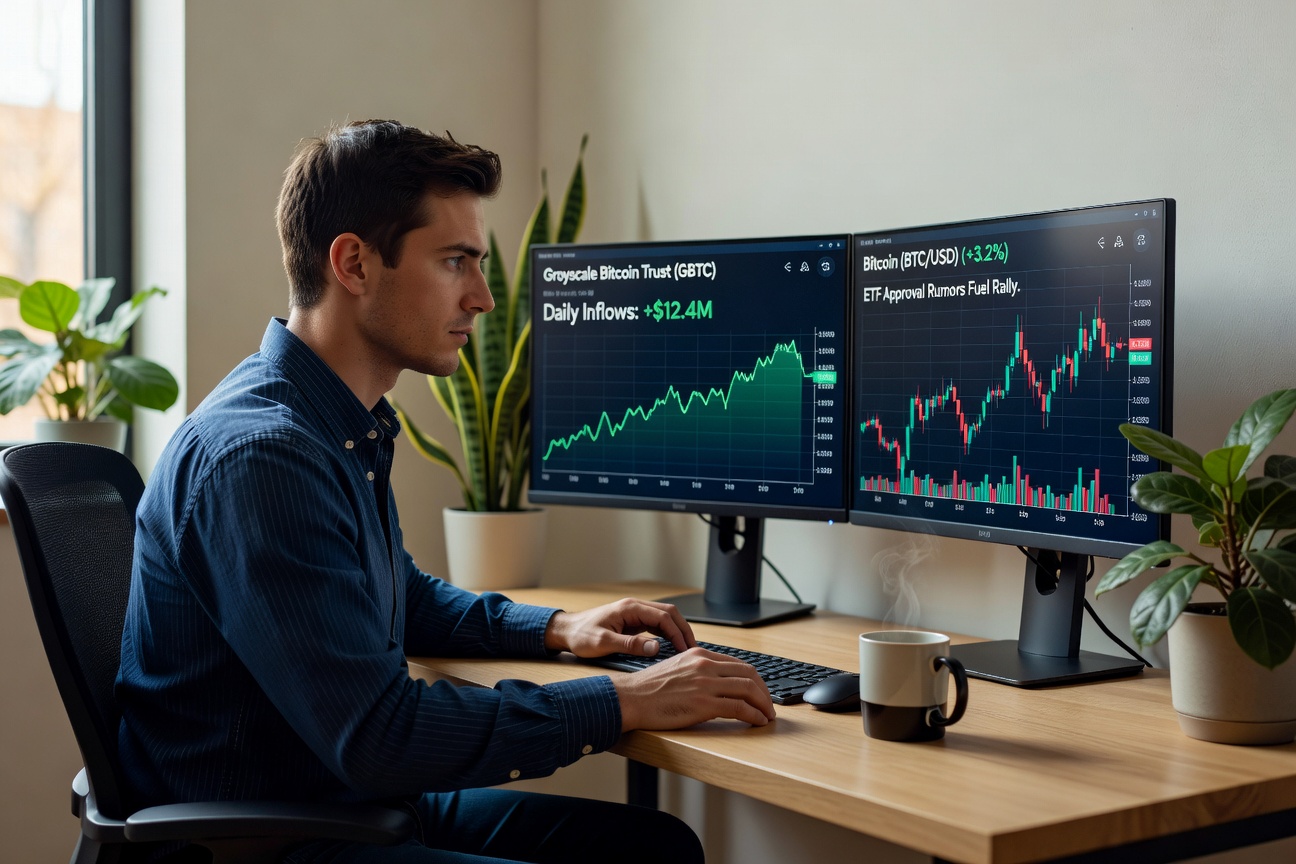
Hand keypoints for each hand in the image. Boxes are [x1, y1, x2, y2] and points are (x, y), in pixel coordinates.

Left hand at [543, 598, 696, 658]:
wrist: (566, 631)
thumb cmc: (581, 635)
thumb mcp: (604, 643)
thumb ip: (630, 645)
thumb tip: (656, 648)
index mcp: (630, 608)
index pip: (663, 617)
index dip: (678, 632)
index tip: (686, 649)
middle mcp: (635, 608)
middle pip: (669, 614)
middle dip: (683, 630)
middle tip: (693, 649)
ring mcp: (634, 614)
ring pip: (664, 619)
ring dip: (677, 632)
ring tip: (686, 649)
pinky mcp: (632, 622)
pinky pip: (656, 626)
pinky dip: (667, 634)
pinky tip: (672, 646)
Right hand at [613, 647, 776, 729]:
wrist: (630, 698)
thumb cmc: (649, 689)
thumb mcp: (677, 669)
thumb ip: (698, 671)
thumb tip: (718, 684)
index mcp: (699, 655)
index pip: (738, 664)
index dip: (755, 680)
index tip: (760, 692)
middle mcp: (705, 665)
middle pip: (750, 674)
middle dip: (765, 691)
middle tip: (769, 705)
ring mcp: (705, 684)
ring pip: (749, 690)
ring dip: (764, 704)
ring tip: (767, 716)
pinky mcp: (704, 704)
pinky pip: (739, 708)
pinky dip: (754, 715)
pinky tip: (757, 721)